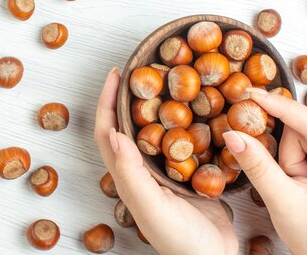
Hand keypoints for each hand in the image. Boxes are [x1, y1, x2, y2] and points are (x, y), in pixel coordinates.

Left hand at [94, 68, 237, 254]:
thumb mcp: (151, 207)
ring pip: (157, 129)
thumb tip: (114, 132)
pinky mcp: (190, 172)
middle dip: (131, 96)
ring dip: (158, 104)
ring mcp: (166, 170)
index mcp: (128, 175)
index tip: (116, 73)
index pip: (108, 131)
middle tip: (143, 69)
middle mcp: (143, 169)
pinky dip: (186, 120)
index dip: (107, 102)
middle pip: (130, 125)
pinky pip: (183, 139)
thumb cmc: (180, 240)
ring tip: (169, 80)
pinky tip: (199, 106)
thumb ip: (130, 173)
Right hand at [222, 87, 306, 254]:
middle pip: (303, 125)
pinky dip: (289, 150)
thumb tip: (233, 135)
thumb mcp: (280, 199)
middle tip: (284, 174)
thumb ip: (257, 166)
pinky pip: (300, 135)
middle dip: (284, 148)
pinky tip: (296, 171)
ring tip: (294, 179)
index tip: (251, 93)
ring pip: (299, 129)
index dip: (279, 106)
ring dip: (287, 152)